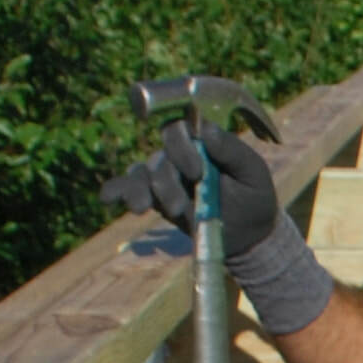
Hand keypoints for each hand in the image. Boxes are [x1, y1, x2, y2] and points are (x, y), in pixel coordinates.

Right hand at [99, 118, 283, 258]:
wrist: (249, 235)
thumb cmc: (254, 197)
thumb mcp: (252, 173)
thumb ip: (231, 150)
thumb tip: (205, 128)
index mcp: (204, 141)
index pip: (180, 129)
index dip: (180, 146)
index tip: (196, 171)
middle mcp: (180, 154)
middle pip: (160, 157)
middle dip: (166, 182)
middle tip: (180, 208)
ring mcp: (165, 176)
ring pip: (142, 174)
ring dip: (140, 191)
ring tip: (140, 209)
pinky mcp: (155, 197)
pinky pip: (126, 187)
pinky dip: (114, 190)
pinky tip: (108, 199)